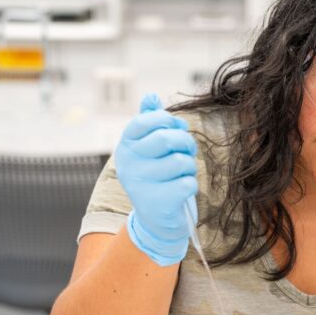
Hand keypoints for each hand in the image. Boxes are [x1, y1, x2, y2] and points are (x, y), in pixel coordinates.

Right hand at [116, 93, 198, 265]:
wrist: (156, 219)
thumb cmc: (156, 175)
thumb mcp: (148, 147)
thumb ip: (149, 121)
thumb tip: (150, 96)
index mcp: (125, 147)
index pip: (144, 120)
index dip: (166, 120)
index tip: (174, 128)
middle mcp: (128, 165)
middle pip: (166, 138)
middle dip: (185, 142)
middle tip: (187, 151)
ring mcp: (142, 185)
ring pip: (181, 161)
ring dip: (189, 166)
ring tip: (182, 173)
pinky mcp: (159, 202)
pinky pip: (188, 182)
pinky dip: (191, 184)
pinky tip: (180, 190)